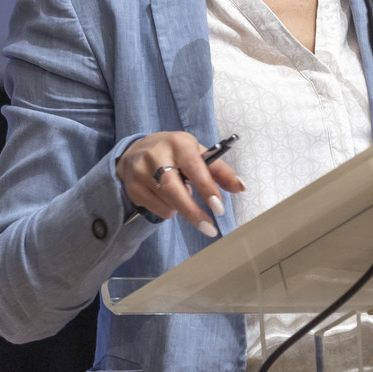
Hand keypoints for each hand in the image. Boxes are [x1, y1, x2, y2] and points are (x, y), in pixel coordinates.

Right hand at [116, 132, 245, 235]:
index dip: (207, 188)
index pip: (194, 167)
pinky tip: (166, 195)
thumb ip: (219, 170)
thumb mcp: (196, 152)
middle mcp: (157, 156)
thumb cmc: (174, 152)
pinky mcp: (132, 188)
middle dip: (193, 212)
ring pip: (168, 204)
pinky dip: (168, 209)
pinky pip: (157, 210)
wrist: (135, 151)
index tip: (218, 208)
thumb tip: (240, 187)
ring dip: (181, 207)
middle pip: (174, 190)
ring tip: (181, 191)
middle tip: (209, 228)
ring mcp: (141, 173)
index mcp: (179, 144)